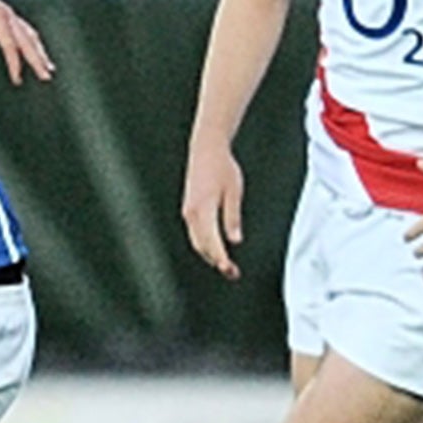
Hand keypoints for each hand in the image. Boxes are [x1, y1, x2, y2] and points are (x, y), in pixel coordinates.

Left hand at [0, 0, 54, 84]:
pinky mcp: (5, 15)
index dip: (14, 61)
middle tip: (46, 77)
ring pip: (29, 34)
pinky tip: (36, 51)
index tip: (17, 78)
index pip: (10, 42)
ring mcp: (7, 13)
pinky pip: (24, 30)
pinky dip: (33, 43)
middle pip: (26, 39)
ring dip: (39, 52)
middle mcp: (5, 13)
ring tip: (48, 68)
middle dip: (37, 59)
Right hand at [181, 143, 245, 279]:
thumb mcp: (234, 192)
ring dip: (210, 255)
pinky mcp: (189, 210)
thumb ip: (232, 217)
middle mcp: (191, 213)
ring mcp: (187, 212)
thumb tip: (234, 240)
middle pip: (202, 246)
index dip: (220, 258)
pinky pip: (195, 234)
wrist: (206, 149)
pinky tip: (216, 250)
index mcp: (203, 209)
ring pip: (197, 242)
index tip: (230, 270)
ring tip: (227, 265)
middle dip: (216, 261)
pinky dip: (205, 245)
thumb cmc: (222, 168)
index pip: (211, 241)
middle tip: (233, 273)